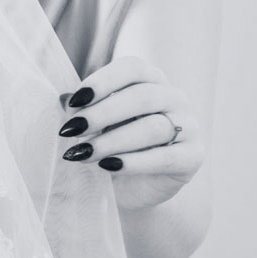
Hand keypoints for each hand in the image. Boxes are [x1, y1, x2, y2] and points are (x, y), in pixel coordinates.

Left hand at [55, 56, 205, 212]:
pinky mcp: (194, 156)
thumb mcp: (93, 126)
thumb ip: (83, 110)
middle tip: (72, 130)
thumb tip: (62, 99)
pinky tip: (109, 166)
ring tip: (83, 153)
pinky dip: (134, 162)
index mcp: (150, 80)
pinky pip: (166, 157)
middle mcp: (174, 98)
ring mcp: (189, 125)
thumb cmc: (112, 147)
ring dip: (113, 141)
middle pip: (142, 97)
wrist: (134, 189)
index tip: (74, 102)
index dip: (103, 82)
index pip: (132, 69)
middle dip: (102, 114)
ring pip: (153, 127)